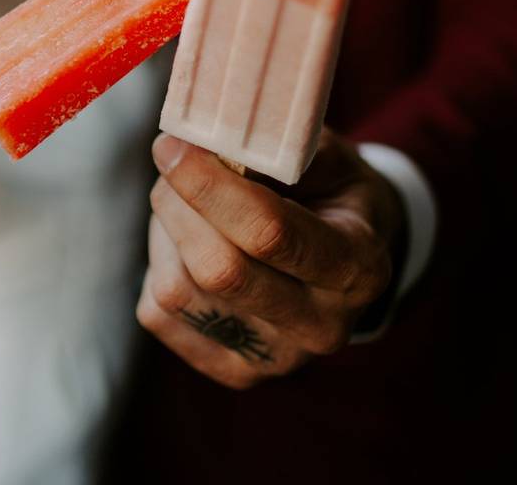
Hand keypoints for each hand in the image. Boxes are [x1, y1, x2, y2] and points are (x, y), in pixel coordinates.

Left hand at [138, 128, 404, 388]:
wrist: (346, 260)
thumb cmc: (332, 194)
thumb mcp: (325, 157)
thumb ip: (273, 151)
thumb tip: (201, 147)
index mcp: (357, 266)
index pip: (270, 234)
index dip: (210, 187)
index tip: (173, 147)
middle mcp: (322, 325)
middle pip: (219, 271)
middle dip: (179, 205)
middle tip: (171, 162)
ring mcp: (276, 359)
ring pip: (178, 292)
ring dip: (165, 233)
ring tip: (183, 202)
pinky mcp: (232, 370)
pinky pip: (159, 313)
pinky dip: (159, 265)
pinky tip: (185, 242)